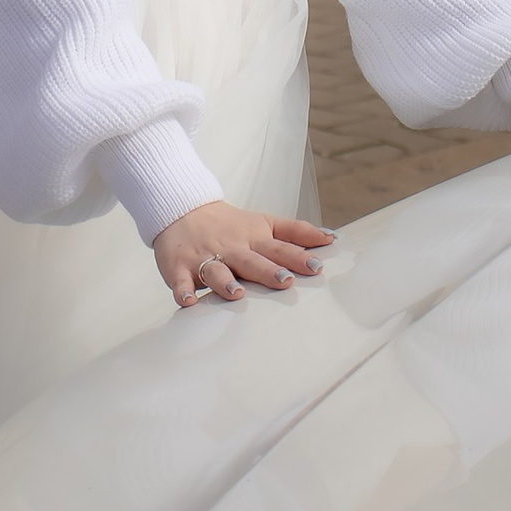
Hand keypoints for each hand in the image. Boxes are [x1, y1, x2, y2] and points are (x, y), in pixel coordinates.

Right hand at [153, 200, 331, 306]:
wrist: (182, 210)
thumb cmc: (230, 224)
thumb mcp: (265, 222)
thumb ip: (296, 232)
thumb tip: (331, 238)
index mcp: (254, 239)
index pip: (279, 248)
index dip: (297, 257)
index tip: (316, 267)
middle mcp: (232, 249)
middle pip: (251, 260)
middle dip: (267, 271)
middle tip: (285, 280)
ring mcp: (205, 258)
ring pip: (217, 270)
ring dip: (226, 282)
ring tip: (237, 294)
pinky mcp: (180, 267)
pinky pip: (180, 280)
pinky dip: (183, 290)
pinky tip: (188, 301)